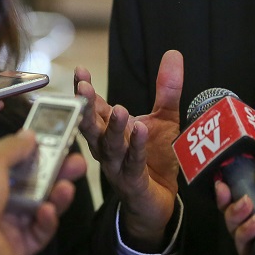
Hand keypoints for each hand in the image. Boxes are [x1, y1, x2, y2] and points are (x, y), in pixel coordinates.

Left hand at [0, 130, 85, 254]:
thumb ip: (14, 146)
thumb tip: (31, 133)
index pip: (23, 163)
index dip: (42, 153)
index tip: (62, 143)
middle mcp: (3, 199)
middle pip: (38, 183)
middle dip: (59, 172)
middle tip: (78, 163)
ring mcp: (13, 224)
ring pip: (44, 206)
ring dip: (57, 195)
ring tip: (66, 187)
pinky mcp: (22, 245)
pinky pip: (40, 231)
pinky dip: (47, 220)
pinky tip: (47, 211)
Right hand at [74, 49, 182, 250]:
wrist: (159, 200)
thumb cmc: (154, 158)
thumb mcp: (164, 118)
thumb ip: (167, 89)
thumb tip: (173, 54)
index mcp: (110, 129)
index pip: (94, 107)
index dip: (86, 91)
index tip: (81, 71)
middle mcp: (108, 147)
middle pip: (92, 126)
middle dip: (86, 108)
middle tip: (84, 89)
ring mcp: (118, 166)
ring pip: (109, 147)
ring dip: (111, 128)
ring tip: (118, 109)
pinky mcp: (133, 182)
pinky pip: (133, 164)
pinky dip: (135, 147)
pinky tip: (140, 131)